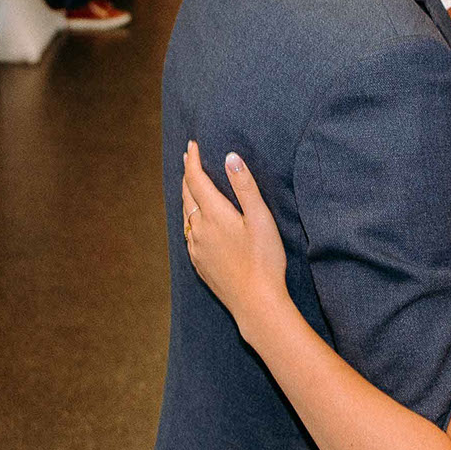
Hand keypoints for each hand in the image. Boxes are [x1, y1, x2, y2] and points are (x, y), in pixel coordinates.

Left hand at [180, 142, 287, 317]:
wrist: (256, 304)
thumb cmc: (264, 260)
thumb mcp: (260, 219)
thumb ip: (245, 186)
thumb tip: (230, 157)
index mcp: (214, 215)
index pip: (196, 179)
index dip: (193, 160)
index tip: (192, 145)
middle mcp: (199, 230)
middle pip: (187, 195)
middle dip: (188, 175)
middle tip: (189, 158)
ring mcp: (197, 249)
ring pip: (186, 216)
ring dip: (187, 196)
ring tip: (191, 185)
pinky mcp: (199, 264)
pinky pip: (189, 235)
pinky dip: (190, 219)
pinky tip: (196, 222)